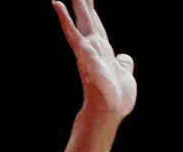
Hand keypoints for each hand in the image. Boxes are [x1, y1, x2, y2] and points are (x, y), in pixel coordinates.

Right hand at [51, 0, 135, 120]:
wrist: (111, 111)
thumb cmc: (116, 97)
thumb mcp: (126, 75)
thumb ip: (124, 64)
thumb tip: (124, 57)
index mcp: (103, 50)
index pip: (97, 26)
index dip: (92, 12)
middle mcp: (93, 47)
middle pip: (88, 19)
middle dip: (83, 3)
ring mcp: (87, 49)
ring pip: (79, 20)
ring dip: (74, 5)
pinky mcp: (84, 53)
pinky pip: (72, 33)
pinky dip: (64, 18)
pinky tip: (57, 3)